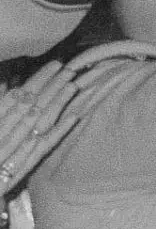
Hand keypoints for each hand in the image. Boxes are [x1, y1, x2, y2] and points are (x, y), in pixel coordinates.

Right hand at [0, 57, 95, 200]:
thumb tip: (8, 84)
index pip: (20, 94)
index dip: (38, 78)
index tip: (54, 65)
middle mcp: (5, 129)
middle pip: (32, 102)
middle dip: (51, 84)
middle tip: (70, 69)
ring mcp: (16, 146)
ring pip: (41, 119)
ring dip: (57, 102)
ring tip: (74, 85)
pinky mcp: (25, 164)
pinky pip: (45, 144)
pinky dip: (60, 130)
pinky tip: (75, 117)